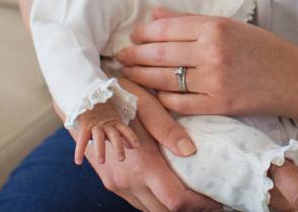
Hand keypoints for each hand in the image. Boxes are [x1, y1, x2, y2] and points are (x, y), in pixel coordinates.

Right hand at [71, 101, 139, 165]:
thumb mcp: (116, 123)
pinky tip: (78, 162)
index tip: (137, 146)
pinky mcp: (85, 127)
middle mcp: (107, 124)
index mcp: (116, 122)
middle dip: (118, 147)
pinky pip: (82, 140)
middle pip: (114, 135)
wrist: (89, 99)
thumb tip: (134, 147)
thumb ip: (124, 134)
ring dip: (100, 150)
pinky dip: (79, 151)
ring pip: (99, 138)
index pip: (125, 129)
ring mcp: (95, 126)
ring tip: (102, 162)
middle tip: (121, 159)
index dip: (131, 137)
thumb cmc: (106, 116)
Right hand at [88, 79, 218, 211]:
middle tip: (209, 199)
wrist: (81, 101)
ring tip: (192, 193)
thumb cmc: (118, 97)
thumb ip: (167, 129)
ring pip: (148, 208)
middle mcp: (127, 181)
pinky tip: (167, 186)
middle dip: (188, 209)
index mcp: (141, 165)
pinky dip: (154, 199)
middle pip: (163, 211)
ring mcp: (116, 184)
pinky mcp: (110, 182)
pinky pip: (137, 200)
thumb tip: (191, 151)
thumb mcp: (146, 105)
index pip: (174, 200)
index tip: (216, 201)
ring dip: (169, 206)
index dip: (199, 205)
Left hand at [116, 9, 297, 119]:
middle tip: (121, 56)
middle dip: (135, 55)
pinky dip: (162, 99)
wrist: (296, 79)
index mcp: (215, 27)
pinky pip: (178, 103)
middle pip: (159, 54)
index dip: (144, 32)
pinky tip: (153, 95)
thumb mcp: (231, 26)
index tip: (133, 35)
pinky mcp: (218, 105)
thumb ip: (191, 21)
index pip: (166, 28)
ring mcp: (214, 80)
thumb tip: (155, 15)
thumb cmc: (264, 49)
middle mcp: (212, 52)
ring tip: (129, 74)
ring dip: (141, 77)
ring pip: (164, 79)